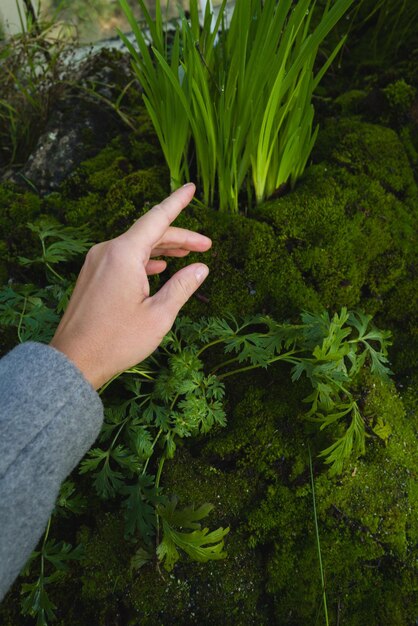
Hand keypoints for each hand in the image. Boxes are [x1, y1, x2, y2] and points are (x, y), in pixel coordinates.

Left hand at [50, 183, 210, 388]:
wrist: (74, 359)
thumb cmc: (116, 340)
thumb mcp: (159, 315)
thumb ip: (183, 286)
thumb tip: (201, 268)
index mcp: (124, 254)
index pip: (157, 218)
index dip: (177, 202)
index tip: (192, 188)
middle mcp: (107, 251)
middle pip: (149, 233)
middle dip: (179, 237)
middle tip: (206, 246)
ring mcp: (96, 262)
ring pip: (136, 245)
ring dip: (162, 248)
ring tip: (187, 254)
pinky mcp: (92, 275)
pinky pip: (123, 258)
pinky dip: (145, 259)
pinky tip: (159, 267)